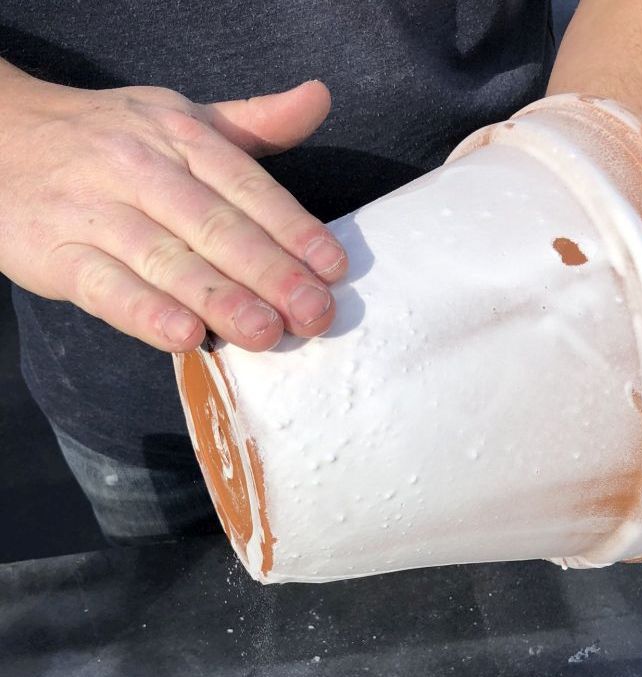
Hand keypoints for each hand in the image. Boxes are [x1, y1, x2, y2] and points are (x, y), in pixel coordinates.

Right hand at [0, 74, 347, 350]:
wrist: (0, 137)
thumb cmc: (111, 140)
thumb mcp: (181, 120)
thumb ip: (254, 123)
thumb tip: (319, 100)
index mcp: (183, 139)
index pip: (248, 187)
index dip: (294, 229)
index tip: (333, 268)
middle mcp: (144, 171)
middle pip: (217, 227)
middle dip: (271, 273)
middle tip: (314, 313)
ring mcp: (98, 214)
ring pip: (167, 260)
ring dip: (219, 298)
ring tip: (264, 331)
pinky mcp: (57, 255)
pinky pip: (106, 287)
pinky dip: (144, 311)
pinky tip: (182, 334)